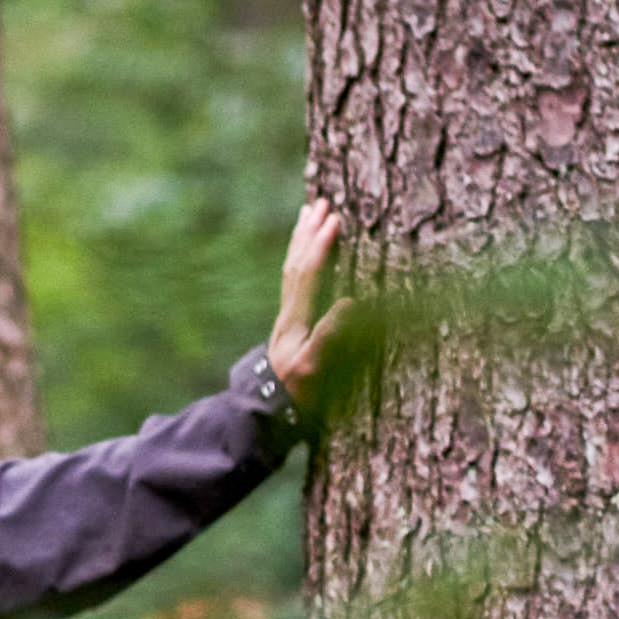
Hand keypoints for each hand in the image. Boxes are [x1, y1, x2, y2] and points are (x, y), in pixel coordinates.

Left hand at [267, 197, 349, 411]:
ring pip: (292, 271)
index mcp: (296, 321)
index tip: (333, 219)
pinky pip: (294, 283)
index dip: (321, 246)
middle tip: (319, 203)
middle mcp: (288, 314)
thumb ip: (330, 335)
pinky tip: (304, 255)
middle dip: (309, 233)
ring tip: (308, 215)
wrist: (268, 415)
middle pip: (296, 265)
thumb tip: (351, 300)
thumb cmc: (297, 396)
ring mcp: (287, 318)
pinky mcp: (290, 325)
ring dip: (302, 242)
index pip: (308, 275)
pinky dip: (301, 261)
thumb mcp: (315, 368)